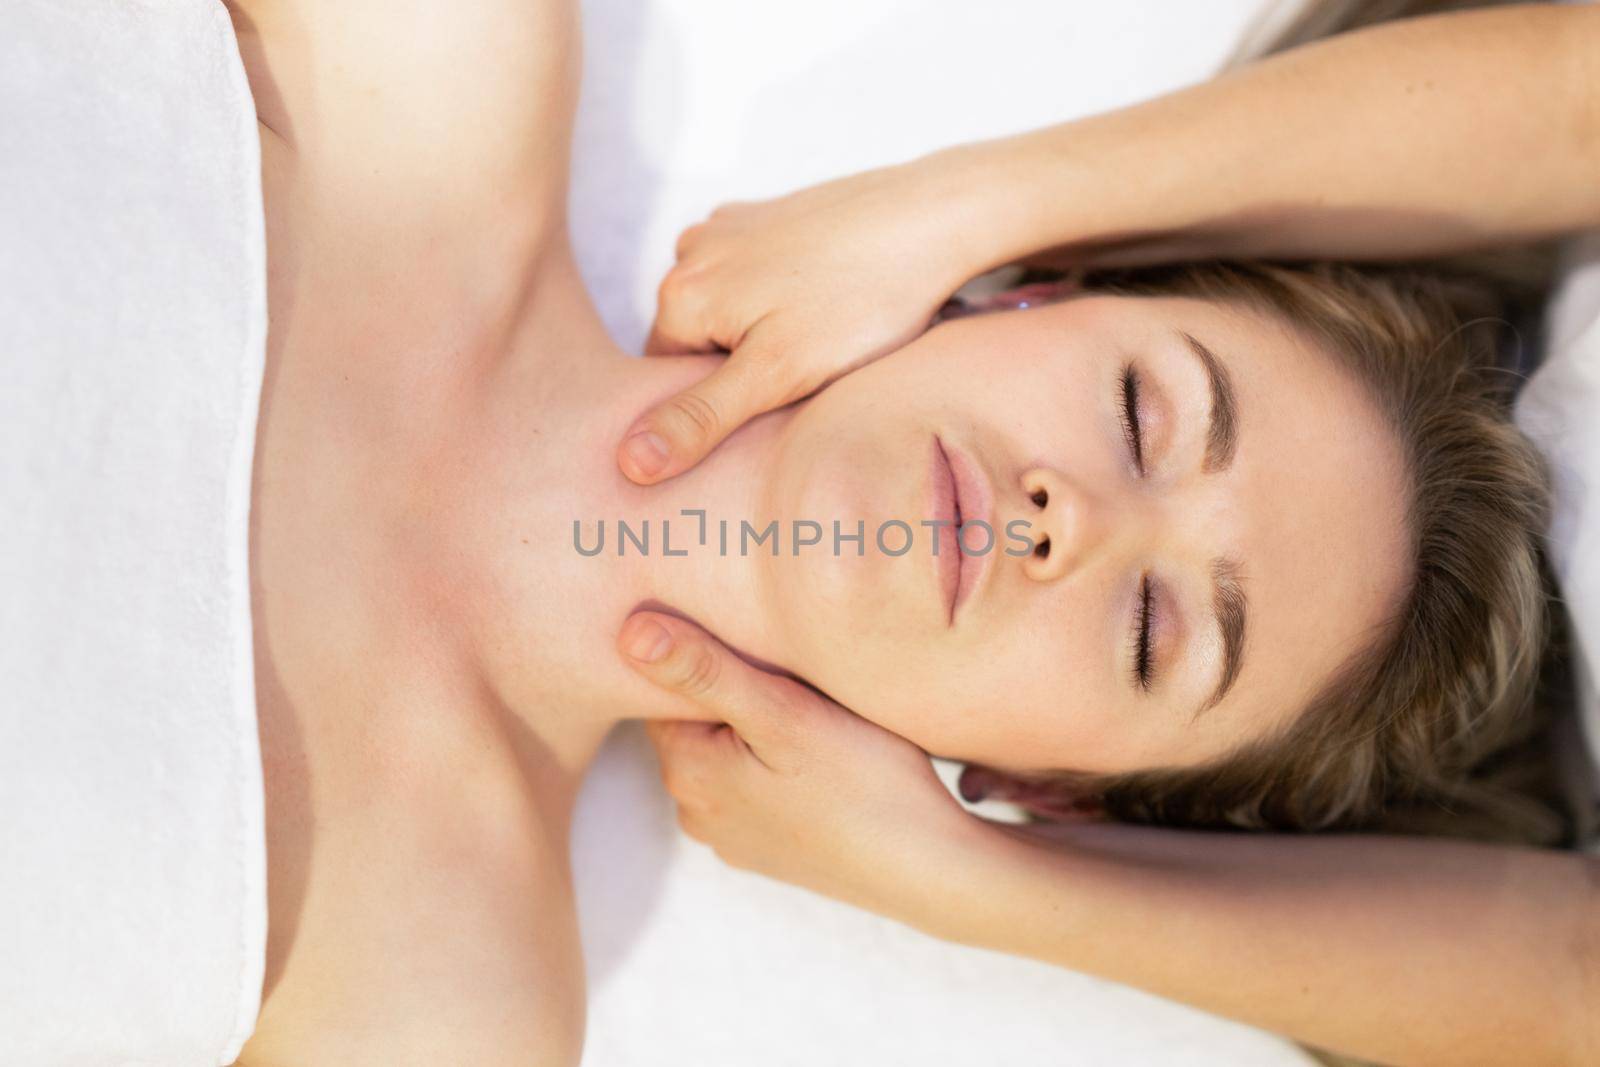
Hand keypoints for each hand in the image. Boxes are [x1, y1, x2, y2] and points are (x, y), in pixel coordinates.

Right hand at [616, 158, 982, 484]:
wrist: (935, 217)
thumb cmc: (862, 299)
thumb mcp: (776, 375)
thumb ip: (700, 418)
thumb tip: (628, 462)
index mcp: (678, 293)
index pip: (667, 381)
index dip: (721, 404)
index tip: (775, 401)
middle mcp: (690, 250)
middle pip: (697, 344)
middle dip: (742, 366)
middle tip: (806, 371)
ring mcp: (730, 225)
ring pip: (729, 312)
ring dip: (766, 333)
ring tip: (827, 334)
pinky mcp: (769, 215)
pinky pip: (757, 277)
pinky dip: (787, 297)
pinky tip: (834, 302)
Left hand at [616, 610, 980, 929]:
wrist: (931, 870)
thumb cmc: (864, 782)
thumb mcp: (783, 712)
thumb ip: (705, 670)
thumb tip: (627, 632)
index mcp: (685, 770)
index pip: (662, 689)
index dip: (705, 655)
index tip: (754, 638)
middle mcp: (693, 811)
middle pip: (693, 722)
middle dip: (729, 692)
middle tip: (793, 669)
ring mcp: (730, 837)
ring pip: (726, 754)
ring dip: (754, 730)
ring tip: (811, 711)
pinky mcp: (767, 852)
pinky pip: (754, 789)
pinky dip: (776, 767)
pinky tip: (821, 759)